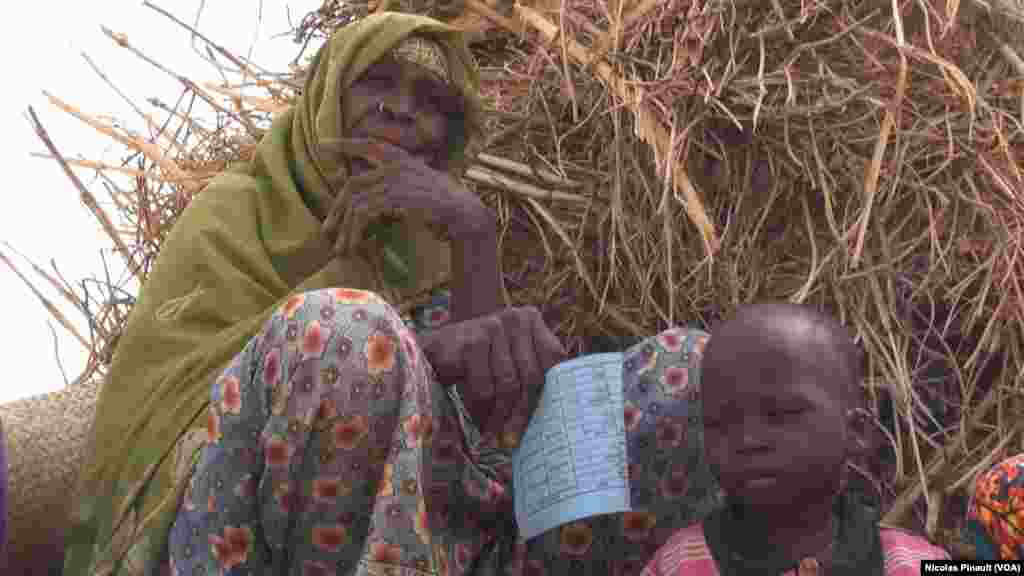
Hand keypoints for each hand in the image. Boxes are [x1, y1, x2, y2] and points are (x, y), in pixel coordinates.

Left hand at [322, 138, 493, 257]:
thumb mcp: (418, 186)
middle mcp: (395, 165)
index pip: (368, 145)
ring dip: (345, 228)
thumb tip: (369, 201)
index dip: (345, 144)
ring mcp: (395, 180)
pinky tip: (354, 245)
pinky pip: (364, 214)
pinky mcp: (395, 198)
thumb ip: (395, 186)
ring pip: (355, 203)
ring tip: (340, 248)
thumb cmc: (444, 204)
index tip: (323, 144)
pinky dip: (355, 232)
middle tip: (328, 230)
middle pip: (352, 184)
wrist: (463, 212)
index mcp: (401, 158)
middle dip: (336, 209)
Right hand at [419, 307, 567, 448]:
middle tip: (514, 440)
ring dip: (500, 417)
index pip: (554, 358)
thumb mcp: (508, 359)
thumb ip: (531, 374)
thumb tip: (557, 417)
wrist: (431, 352)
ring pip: (508, 386)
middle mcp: (514, 318)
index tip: (547, 421)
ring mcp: (492, 327)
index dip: (553, 391)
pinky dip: (481, 411)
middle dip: (523, 414)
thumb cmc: (477, 362)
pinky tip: (478, 421)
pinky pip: (484, 389)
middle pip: (532, 375)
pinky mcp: (471, 343)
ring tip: (495, 436)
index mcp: (530, 319)